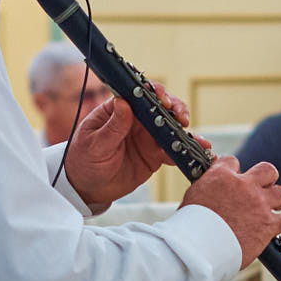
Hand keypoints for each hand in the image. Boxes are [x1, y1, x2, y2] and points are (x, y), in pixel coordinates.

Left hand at [63, 82, 195, 207]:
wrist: (88, 188)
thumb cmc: (84, 160)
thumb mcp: (95, 144)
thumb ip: (112, 126)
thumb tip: (124, 102)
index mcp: (119, 110)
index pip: (139, 93)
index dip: (154, 92)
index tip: (163, 100)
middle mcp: (136, 120)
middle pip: (161, 106)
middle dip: (176, 109)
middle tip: (181, 118)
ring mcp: (147, 136)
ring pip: (171, 126)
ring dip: (184, 130)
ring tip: (195, 138)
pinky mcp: (155, 154)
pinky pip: (173, 149)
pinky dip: (186, 151)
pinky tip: (196, 153)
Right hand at [181, 156, 280, 267]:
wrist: (200, 247)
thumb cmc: (191, 226)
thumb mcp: (193, 197)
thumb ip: (206, 189)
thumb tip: (209, 190)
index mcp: (221, 176)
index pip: (232, 162)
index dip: (233, 171)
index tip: (233, 179)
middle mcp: (244, 186)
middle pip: (267, 170)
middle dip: (265, 179)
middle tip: (260, 190)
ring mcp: (259, 204)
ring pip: (280, 194)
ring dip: (276, 201)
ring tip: (268, 209)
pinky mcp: (268, 224)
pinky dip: (279, 225)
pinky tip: (272, 229)